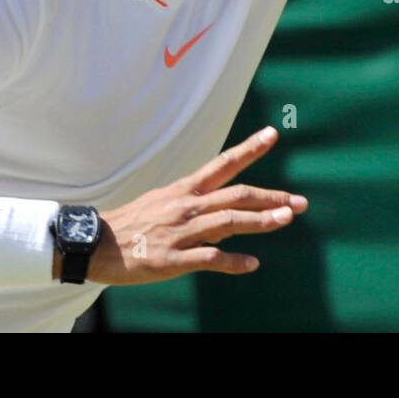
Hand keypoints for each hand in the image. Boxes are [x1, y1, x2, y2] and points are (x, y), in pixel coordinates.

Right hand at [86, 126, 306, 285]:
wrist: (98, 243)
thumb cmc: (133, 223)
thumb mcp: (163, 201)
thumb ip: (193, 200)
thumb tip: (220, 201)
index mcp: (185, 189)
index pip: (223, 163)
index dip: (249, 148)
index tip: (272, 134)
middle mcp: (187, 205)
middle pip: (236, 195)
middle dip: (271, 197)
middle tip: (300, 202)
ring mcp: (181, 232)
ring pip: (228, 220)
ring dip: (260, 221)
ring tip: (287, 219)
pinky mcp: (174, 259)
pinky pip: (209, 257)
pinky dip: (233, 260)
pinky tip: (252, 263)